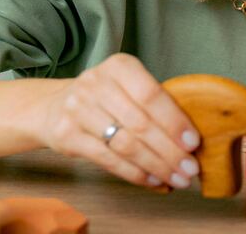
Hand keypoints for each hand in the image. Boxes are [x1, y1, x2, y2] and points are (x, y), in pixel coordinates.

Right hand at [34, 53, 201, 189]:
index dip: (174, 121)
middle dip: (170, 151)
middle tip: (190, 169)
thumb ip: (155, 105)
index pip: (152, 95)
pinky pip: (108, 160)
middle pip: (140, 124)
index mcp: (120, 66)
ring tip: (176, 179)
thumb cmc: (104, 98)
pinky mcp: (67, 136)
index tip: (193, 143)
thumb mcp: (126, 86)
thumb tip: (191, 140)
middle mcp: (96, 84)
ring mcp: (78, 109)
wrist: (52, 106)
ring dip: (155, 166)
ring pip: (125, 145)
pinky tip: (152, 180)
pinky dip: (134, 173)